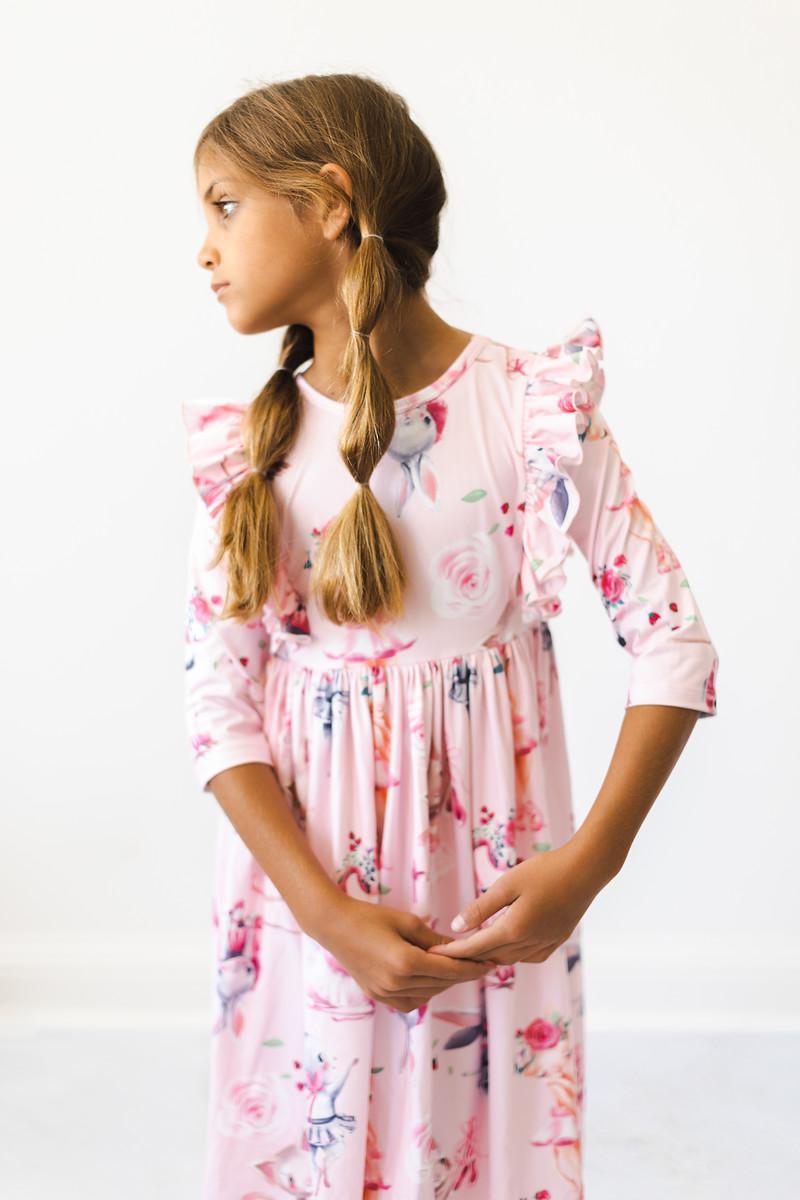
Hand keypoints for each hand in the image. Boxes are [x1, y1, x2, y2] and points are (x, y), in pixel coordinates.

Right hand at [315, 894, 495, 1013]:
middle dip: (463, 973)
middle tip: (480, 963)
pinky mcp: (379, 997)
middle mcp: (397, 984)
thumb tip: (460, 948)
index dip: (473, 968)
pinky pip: (412, 1001)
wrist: (334, 927)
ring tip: (456, 968)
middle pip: (442, 983)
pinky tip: (429, 977)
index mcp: (406, 963)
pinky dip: (426, 991)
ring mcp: (387, 994)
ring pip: (429, 994)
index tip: (491, 963)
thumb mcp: (407, 922)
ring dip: (445, 982)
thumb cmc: (371, 917)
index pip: (450, 970)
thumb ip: (435, 939)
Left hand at [427, 843, 603, 965]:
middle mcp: (529, 944)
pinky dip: (512, 953)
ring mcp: (545, 945)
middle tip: (448, 950)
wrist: (585, 871)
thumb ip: (481, 907)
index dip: (453, 952)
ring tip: (472, 947)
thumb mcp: (508, 883)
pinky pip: (527, 956)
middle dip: (468, 956)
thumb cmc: (545, 871)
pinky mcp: (556, 942)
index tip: (434, 953)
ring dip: (490, 955)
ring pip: (509, 959)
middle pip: (490, 956)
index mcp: (513, 930)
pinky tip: (506, 943)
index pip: (475, 947)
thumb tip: (457, 926)